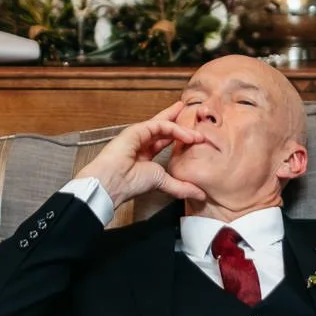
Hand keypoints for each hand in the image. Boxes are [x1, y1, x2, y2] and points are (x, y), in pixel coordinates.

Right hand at [76, 102, 206, 208]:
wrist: (113, 183)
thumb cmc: (131, 184)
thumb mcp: (164, 183)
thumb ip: (182, 188)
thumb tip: (201, 195)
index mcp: (144, 155)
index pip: (164, 141)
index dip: (179, 137)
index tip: (194, 138)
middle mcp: (141, 143)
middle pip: (163, 128)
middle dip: (179, 122)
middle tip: (194, 120)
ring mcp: (138, 135)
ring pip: (163, 125)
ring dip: (182, 128)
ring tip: (198, 134)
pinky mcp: (136, 130)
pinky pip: (159, 125)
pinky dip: (175, 129)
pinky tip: (187, 136)